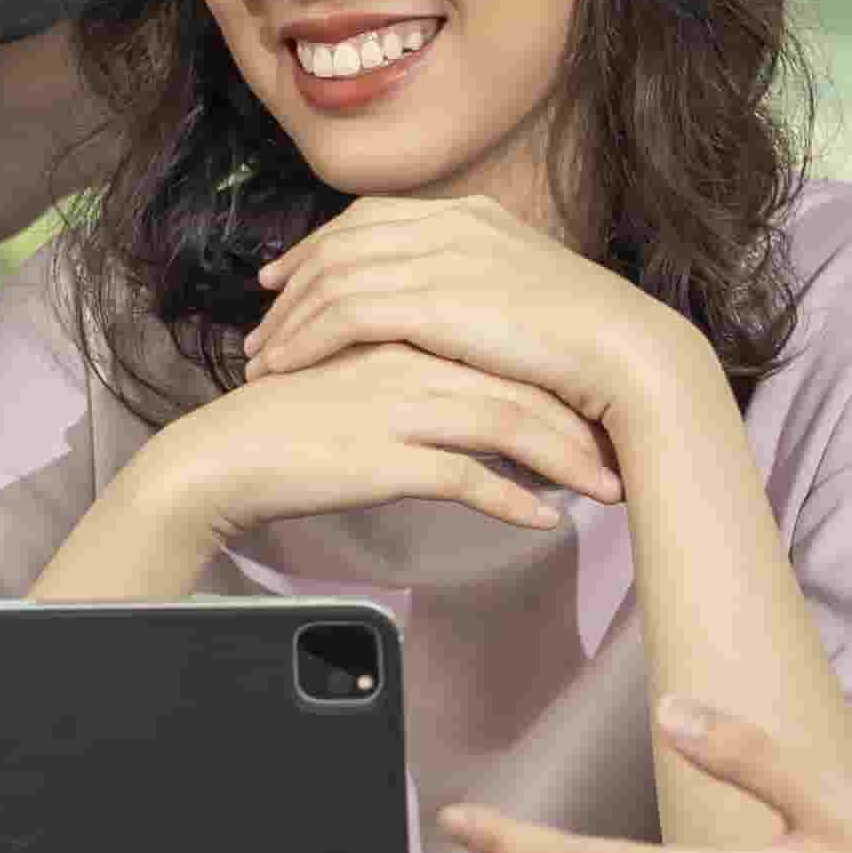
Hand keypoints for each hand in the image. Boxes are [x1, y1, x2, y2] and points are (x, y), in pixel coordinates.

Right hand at [139, 339, 626, 543]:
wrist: (224, 456)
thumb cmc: (290, 422)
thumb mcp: (361, 378)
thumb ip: (417, 372)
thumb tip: (476, 398)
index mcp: (406, 329)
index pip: (506, 349)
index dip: (561, 382)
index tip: (602, 411)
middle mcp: (411, 359)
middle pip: (521, 384)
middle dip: (583, 424)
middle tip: (626, 455)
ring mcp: (399, 406)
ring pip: (508, 426)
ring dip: (567, 464)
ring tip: (607, 493)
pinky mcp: (385, 456)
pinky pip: (468, 479)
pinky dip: (514, 503)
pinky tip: (546, 523)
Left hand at [250, 196, 710, 433]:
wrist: (626, 354)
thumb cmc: (589, 342)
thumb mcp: (530, 295)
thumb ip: (482, 286)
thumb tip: (450, 307)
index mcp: (474, 215)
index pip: (372, 217)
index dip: (322, 245)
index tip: (287, 276)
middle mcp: (451, 224)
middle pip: (342, 242)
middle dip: (294, 282)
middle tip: (261, 318)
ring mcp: (442, 258)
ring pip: (334, 279)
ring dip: (290, 319)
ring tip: (262, 358)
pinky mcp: (433, 302)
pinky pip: (344, 314)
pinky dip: (306, 339)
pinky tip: (285, 368)